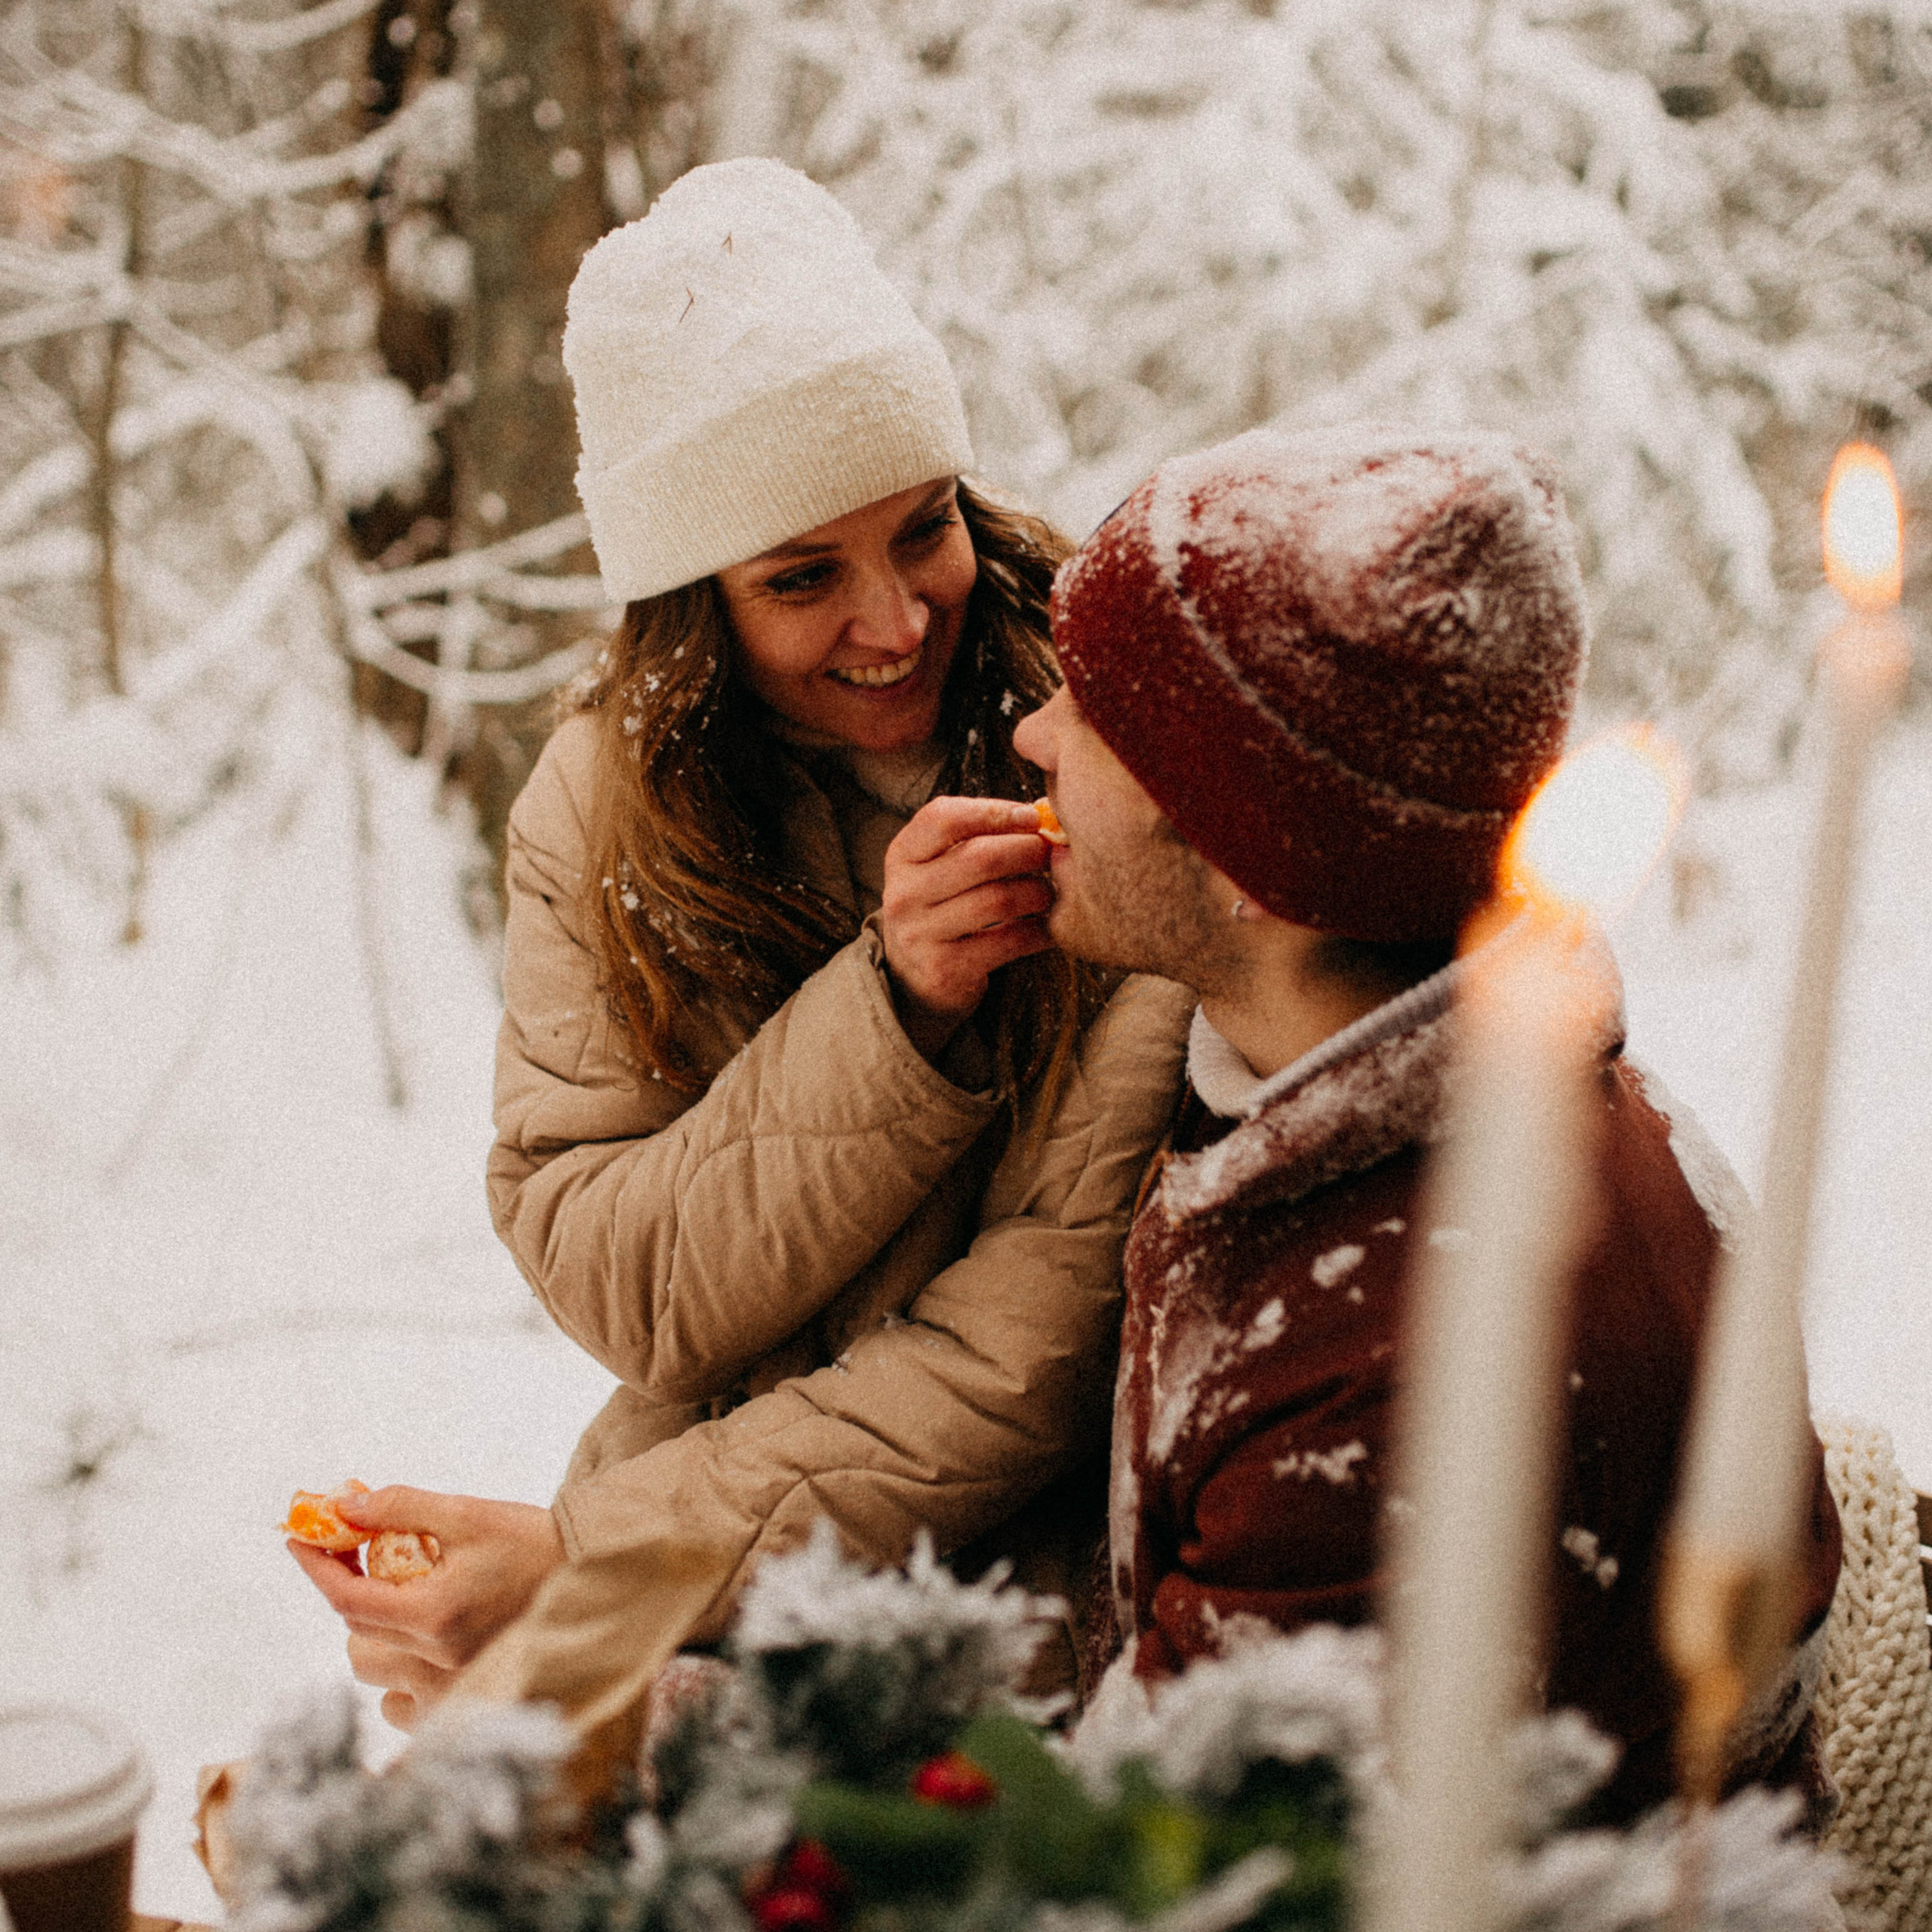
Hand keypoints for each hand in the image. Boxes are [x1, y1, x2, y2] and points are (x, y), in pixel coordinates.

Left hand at [287, 1486, 565, 1730]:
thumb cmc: (533, 1541)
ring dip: (372, 1629)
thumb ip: (403, 1508)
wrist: (592, 1579)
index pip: (348, 1596)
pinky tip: (420, 1640)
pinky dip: (396, 1672)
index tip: (299, 1537)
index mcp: (435, 1612)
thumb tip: (345, 1505)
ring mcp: (449, 1685)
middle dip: (349, 1588)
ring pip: (373, 1668)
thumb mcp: (469, 1513)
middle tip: (361, 1551)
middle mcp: (436, 1658)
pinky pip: (398, 1701)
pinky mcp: (462, 1700)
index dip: (317, 1566)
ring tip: (401, 1594)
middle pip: (355, 1631)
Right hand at [880, 796, 1054, 1059]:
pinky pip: (1010, 941)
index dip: (994, 811)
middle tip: (1050, 854)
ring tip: (1047, 892)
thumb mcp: (942, 865)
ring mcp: (921, 934)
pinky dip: (1039, 931)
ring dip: (1038, 892)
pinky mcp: (946, 969)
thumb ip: (980, 835)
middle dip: (1028, 851)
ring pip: (999, 899)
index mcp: (903, 855)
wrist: (913, 978)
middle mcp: (904, 893)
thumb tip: (1045, 811)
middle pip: (981, 857)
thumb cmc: (943, 905)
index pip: (943, 818)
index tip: (1031, 817)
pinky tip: (1047, 927)